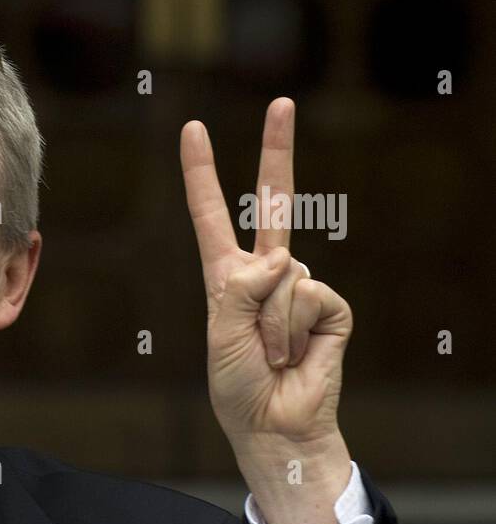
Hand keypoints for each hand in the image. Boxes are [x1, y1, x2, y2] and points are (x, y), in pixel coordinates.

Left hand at [180, 99, 353, 523]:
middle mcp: (265, 272)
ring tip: (270, 353)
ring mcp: (300, 285)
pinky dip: (295, 327)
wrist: (274, 423)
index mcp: (226, 275)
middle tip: (281, 100)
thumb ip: (240, 289)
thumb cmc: (238, 384)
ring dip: (270, 322)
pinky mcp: (330, 305)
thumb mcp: (221, 333)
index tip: (193, 129)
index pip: (212, 214)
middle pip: (275, 202)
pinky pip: (307, 294)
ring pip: (281, 274)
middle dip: (278, 150)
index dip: (203, 173)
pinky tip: (298, 351)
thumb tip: (282, 258)